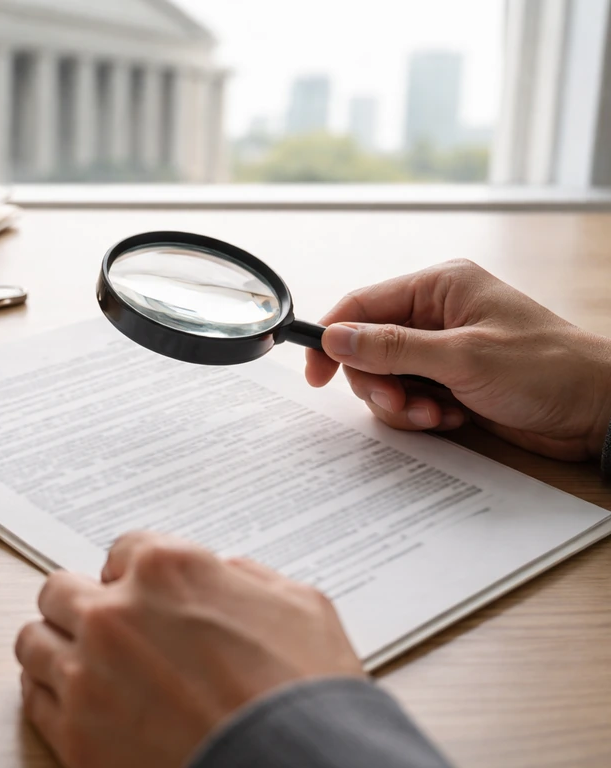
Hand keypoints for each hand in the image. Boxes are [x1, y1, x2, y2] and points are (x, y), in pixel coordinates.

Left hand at [15, 532, 362, 767]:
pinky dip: (51, 697)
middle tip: (107, 631)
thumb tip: (229, 576)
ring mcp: (88, 674)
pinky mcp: (74, 735)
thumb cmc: (306, 697)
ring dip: (57, 648)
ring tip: (84, 667)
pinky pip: (35, 700)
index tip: (140, 596)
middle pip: (61, 591)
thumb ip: (250, 578)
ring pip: (33, 641)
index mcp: (166, 570)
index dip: (133, 575)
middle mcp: (114, 614)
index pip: (120, 551)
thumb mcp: (301, 606)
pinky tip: (78, 705)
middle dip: (83, 606)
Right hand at [305, 259, 610, 461]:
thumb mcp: (463, 358)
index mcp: (439, 287)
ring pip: (385, 378)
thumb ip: (393, 348)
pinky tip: (452, 418)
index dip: (333, 338)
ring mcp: (442, 349)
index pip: (363, 305)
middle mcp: (436, 314)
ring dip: (401, 403)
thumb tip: (336, 336)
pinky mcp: (449, 381)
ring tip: (436, 414)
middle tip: (401, 403)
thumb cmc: (547, 370)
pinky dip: (420, 414)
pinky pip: (407, 398)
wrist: (597, 410)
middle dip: (379, 382)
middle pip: (368, 348)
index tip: (316, 373)